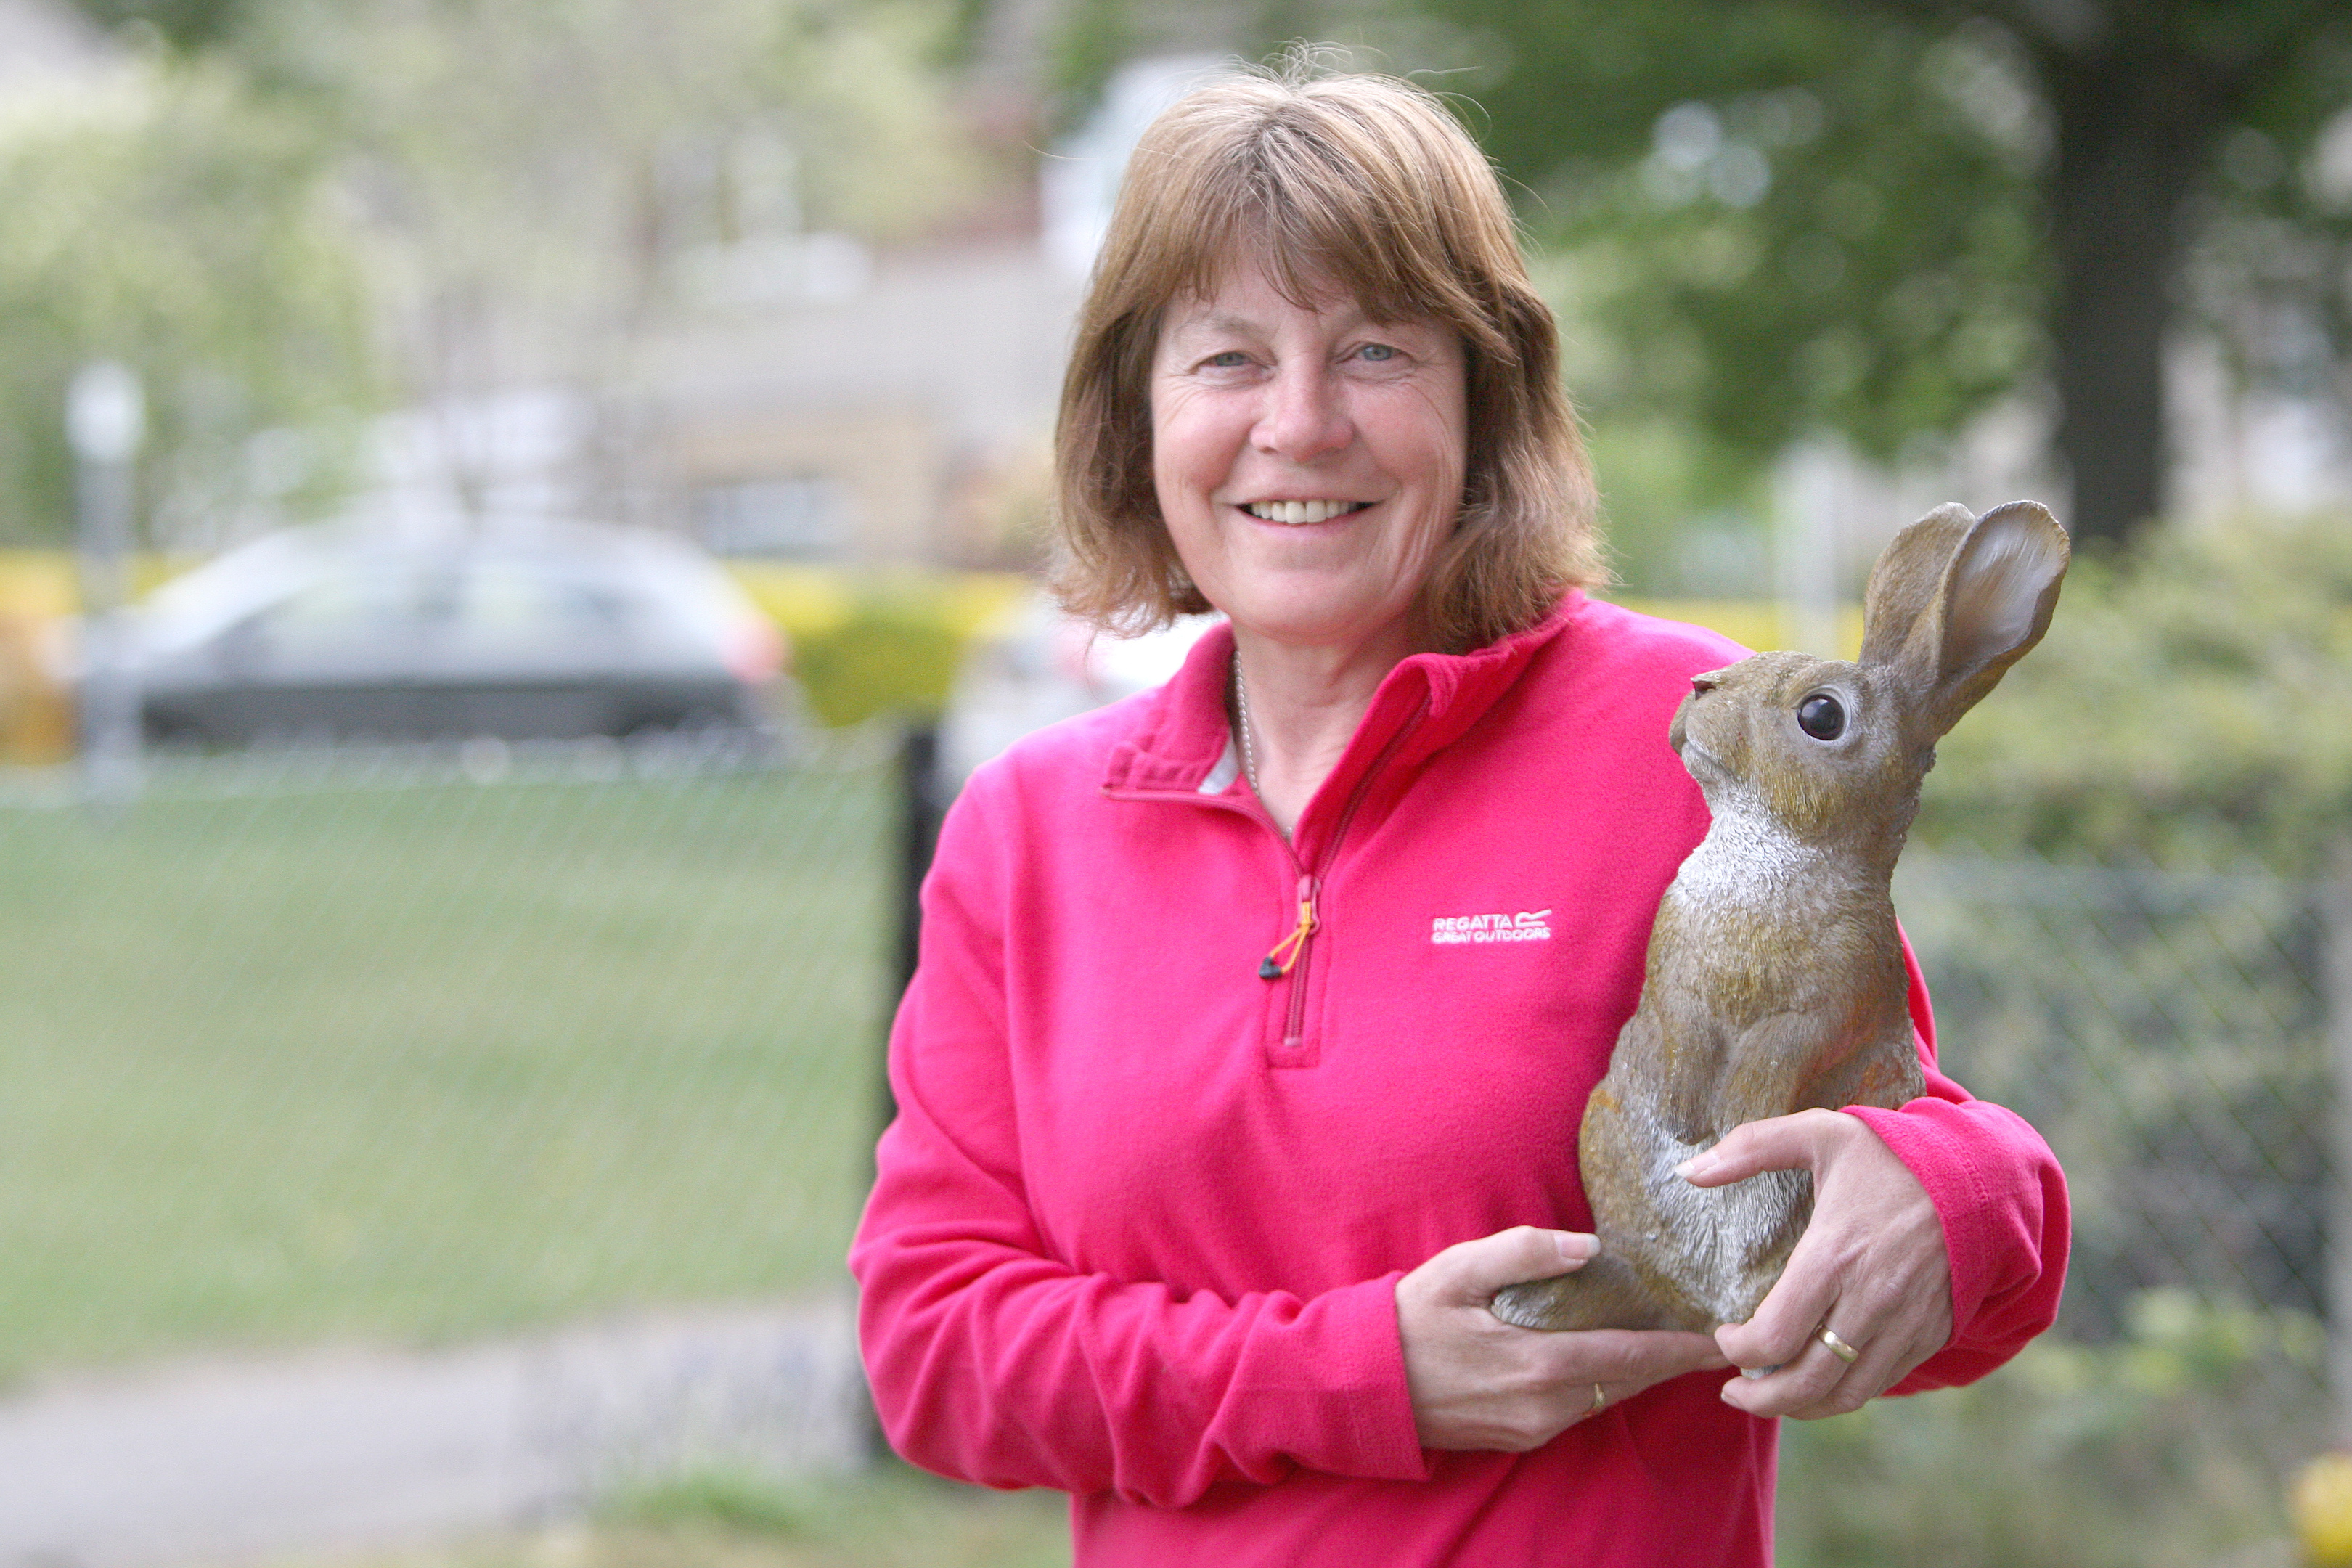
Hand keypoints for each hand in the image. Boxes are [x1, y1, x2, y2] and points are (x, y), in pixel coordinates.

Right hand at [1396, 1226, 1727, 1450]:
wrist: (1360, 1387)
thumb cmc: (1405, 1320)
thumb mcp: (1457, 1270)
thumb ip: (1523, 1252)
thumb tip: (1587, 1247)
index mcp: (1538, 1363)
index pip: (1632, 1356)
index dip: (1682, 1348)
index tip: (1723, 1336)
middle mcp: (1545, 1406)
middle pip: (1629, 1382)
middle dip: (1670, 1359)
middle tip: (1709, 1330)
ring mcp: (1533, 1428)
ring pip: (1606, 1398)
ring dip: (1638, 1371)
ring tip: (1669, 1338)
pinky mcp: (1520, 1437)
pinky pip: (1579, 1409)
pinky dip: (1604, 1383)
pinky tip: (1609, 1356)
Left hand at [1682, 1109, 1951, 1419]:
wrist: (1981, 1178)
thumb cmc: (1894, 1154)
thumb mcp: (1821, 1133)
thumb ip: (1751, 1147)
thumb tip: (1688, 1170)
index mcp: (1834, 1256)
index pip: (1774, 1336)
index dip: (1738, 1350)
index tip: (1722, 1335)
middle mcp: (1870, 1301)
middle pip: (1806, 1381)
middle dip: (1761, 1399)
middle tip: (1732, 1391)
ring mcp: (1904, 1324)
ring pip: (1845, 1394)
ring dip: (1801, 1407)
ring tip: (1769, 1397)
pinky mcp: (1929, 1334)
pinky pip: (1880, 1383)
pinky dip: (1843, 1395)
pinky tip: (1818, 1383)